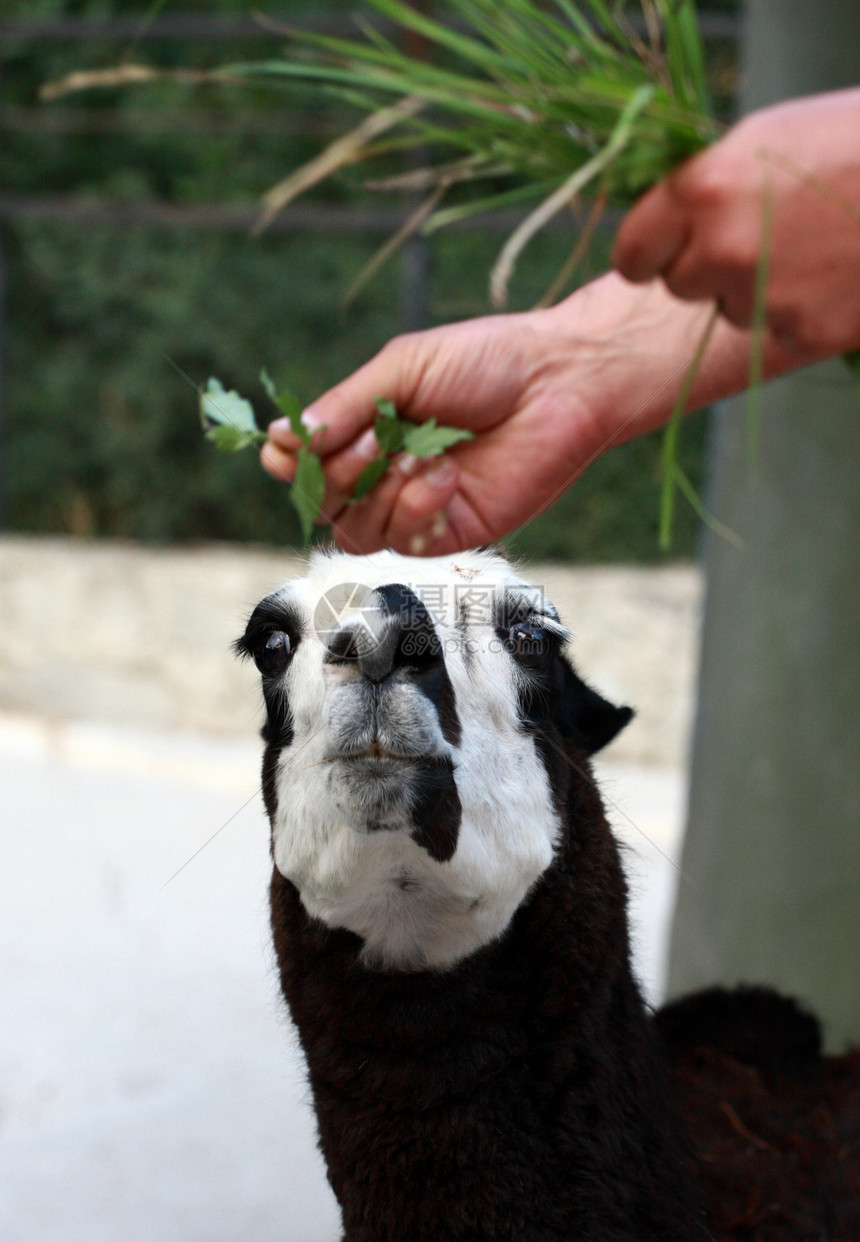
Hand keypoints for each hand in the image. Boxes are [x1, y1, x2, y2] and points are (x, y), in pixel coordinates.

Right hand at [262, 275, 776, 555]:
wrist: (560, 383)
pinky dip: (417, 510)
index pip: (300, 464)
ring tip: (420, 455)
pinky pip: (403, 542)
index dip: (291, 462)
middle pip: (320, 504)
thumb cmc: (486, 361)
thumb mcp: (403, 368)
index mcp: (364, 429)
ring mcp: (414, 508)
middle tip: (375, 440)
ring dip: (379, 493)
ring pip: (355, 533)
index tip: (298, 447)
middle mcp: (382, 473)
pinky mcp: (448, 534)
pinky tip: (447, 478)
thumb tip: (279, 439)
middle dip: (338, 474)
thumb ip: (344, 406)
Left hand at [613, 89, 859, 356]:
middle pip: (677, 285)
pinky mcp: (801, 333)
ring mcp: (762, 297)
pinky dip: (798, 310)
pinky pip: (776, 330)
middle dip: (704, 267)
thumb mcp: (763, 141)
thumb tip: (666, 224)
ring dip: (754, 288)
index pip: (632, 252)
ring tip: (809, 246)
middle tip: (756, 236)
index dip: (648, 251)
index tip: (662, 250)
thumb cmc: (848, 142)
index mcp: (701, 190)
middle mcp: (722, 249)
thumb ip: (704, 186)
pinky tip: (832, 273)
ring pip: (728, 310)